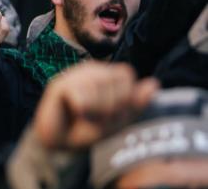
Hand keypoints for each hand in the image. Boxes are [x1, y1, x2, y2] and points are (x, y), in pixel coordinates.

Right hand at [34, 62, 157, 149]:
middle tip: (97, 117)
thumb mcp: (118, 120)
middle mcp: (89, 70)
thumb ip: (135, 102)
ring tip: (84, 117)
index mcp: (104, 74)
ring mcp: (73, 76)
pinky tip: (73, 114)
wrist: (60, 144)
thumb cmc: (87, 130)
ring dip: (96, 112)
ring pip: (100, 90)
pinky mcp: (59, 85)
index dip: (125, 97)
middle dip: (111, 107)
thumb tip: (154, 83)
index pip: (126, 74)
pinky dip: (81, 112)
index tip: (113, 113)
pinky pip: (83, 99)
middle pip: (115, 81)